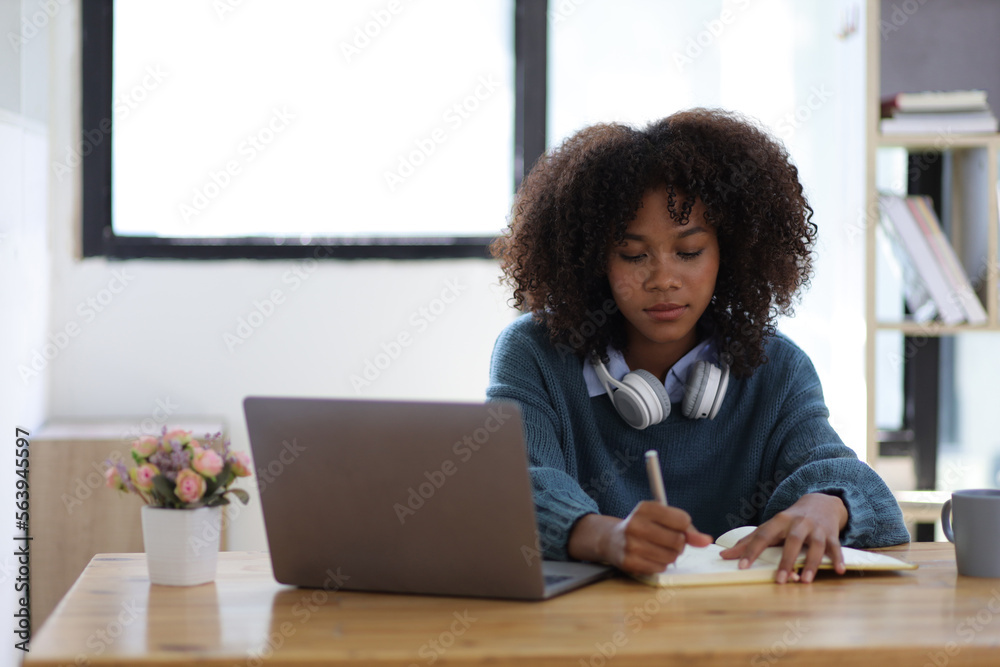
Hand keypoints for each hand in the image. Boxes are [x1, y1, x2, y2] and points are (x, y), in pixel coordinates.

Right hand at [568, 502, 712, 574]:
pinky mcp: (629, 562)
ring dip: (670, 556)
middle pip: (678, 540)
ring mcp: (631, 544)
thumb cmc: (643, 527)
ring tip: (658, 549)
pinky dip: (659, 565)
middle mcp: (635, 524)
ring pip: (671, 557)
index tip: (676, 528)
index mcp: (645, 508)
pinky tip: (649, 557)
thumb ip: (687, 528)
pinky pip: (660, 568)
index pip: (682, 520)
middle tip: (668, 541)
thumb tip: (706, 541)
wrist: (611, 539)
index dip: (684, 527)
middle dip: (679, 544)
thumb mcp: (661, 519)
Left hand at [718, 493, 848, 583]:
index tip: (742, 566)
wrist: (821, 502)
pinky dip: (838, 558)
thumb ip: (750, 541)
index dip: (751, 551)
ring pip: (816, 546)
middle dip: (786, 560)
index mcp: (779, 521)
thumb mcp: (771, 526)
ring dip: (811, 564)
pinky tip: (839, 571)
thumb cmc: (790, 520)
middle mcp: (799, 523)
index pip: (763, 536)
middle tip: (779, 580)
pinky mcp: (832, 534)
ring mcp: (817, 528)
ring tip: (805, 581)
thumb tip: (724, 555)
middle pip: (793, 541)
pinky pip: (835, 547)